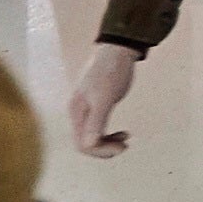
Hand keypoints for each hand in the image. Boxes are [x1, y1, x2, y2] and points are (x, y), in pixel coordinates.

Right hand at [67, 42, 142, 158]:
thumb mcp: (105, 98)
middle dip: (104, 149)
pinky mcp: (96, 105)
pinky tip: (124, 133)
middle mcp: (78, 112)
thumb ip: (96, 122)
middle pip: (85, 143)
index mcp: (77, 112)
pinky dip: (110, 134)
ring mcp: (86, 109)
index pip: (82, 144)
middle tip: (125, 146)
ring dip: (108, 143)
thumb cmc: (111, 71)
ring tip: (125, 138)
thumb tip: (88, 146)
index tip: (121, 147)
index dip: (101, 151)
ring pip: (92, 137)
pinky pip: (98, 128)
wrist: (117, 50)